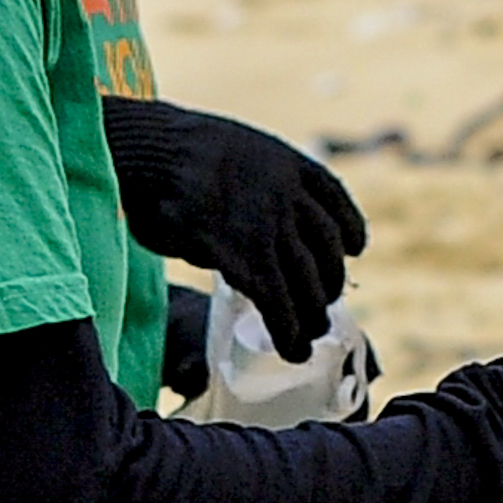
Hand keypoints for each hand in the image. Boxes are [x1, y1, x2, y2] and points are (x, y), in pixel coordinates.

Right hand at [96, 98, 367, 360]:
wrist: (148, 152)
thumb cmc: (166, 153)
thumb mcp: (224, 154)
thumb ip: (244, 188)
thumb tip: (234, 227)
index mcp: (286, 162)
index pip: (334, 200)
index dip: (349, 228)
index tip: (354, 248)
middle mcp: (290, 195)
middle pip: (326, 249)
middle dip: (329, 281)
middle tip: (324, 305)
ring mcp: (272, 226)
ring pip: (308, 281)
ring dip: (313, 316)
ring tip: (310, 338)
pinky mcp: (247, 258)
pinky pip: (278, 302)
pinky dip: (289, 332)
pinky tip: (293, 350)